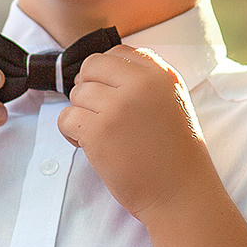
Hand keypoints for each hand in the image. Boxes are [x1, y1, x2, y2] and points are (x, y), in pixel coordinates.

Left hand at [57, 46, 209, 220]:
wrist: (180, 194)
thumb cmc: (175, 153)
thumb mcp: (172, 102)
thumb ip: (145, 79)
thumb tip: (99, 68)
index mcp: (162, 74)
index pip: (118, 52)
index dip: (107, 73)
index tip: (112, 95)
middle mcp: (141, 84)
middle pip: (92, 67)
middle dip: (89, 88)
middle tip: (100, 114)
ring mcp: (118, 107)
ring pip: (76, 93)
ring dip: (82, 113)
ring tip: (102, 135)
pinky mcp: (98, 131)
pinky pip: (66, 118)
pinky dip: (71, 132)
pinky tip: (89, 145)